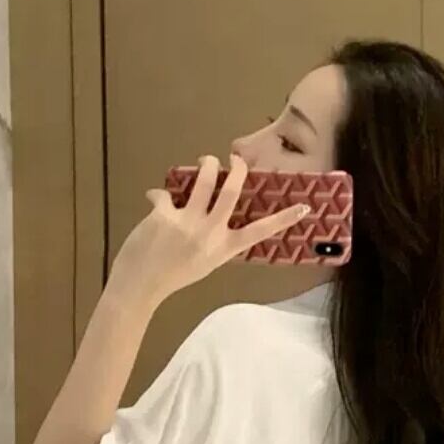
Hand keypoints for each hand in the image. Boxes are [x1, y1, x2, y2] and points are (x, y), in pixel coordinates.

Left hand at [107, 154, 307, 307]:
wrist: (140, 285)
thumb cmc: (171, 276)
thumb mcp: (203, 262)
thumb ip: (212, 240)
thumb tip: (211, 214)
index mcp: (223, 249)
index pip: (260, 232)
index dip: (283, 219)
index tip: (303, 207)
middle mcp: (210, 234)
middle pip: (231, 192)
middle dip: (236, 169)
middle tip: (236, 158)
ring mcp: (188, 223)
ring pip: (204, 181)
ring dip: (205, 165)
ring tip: (205, 162)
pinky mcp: (165, 214)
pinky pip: (164, 194)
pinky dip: (158, 194)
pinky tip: (153, 199)